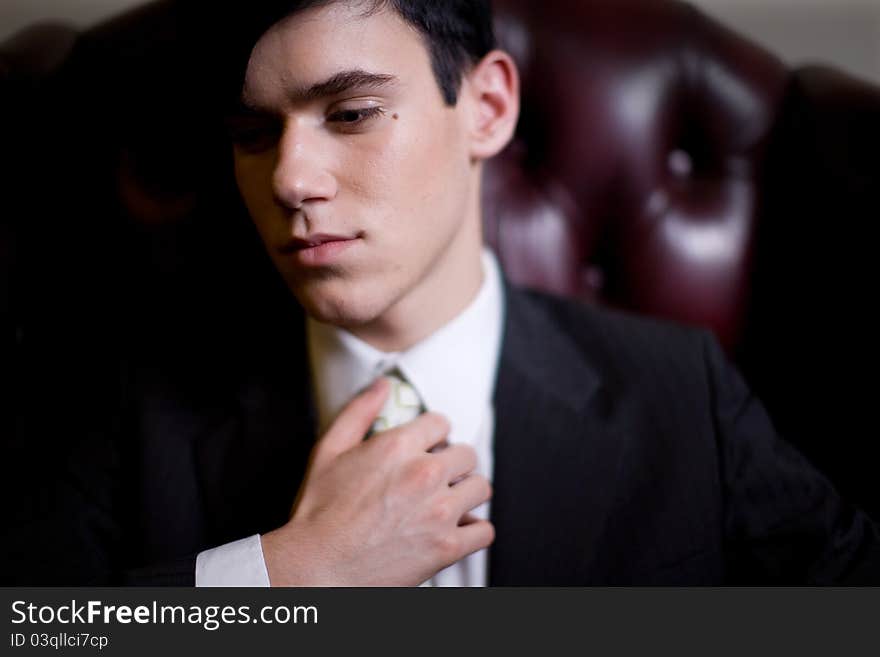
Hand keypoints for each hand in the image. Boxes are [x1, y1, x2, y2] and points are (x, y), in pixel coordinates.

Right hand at [261, 377, 493, 585]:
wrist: (317, 567)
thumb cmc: (319, 512)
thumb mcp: (328, 451)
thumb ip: (359, 412)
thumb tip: (382, 385)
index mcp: (398, 447)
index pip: (441, 423)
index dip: (434, 434)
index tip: (428, 447)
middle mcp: (424, 474)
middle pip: (467, 454)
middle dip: (453, 462)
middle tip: (435, 478)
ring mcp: (439, 512)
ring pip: (481, 488)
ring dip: (467, 492)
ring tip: (448, 501)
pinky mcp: (446, 547)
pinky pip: (484, 531)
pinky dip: (474, 530)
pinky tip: (456, 529)